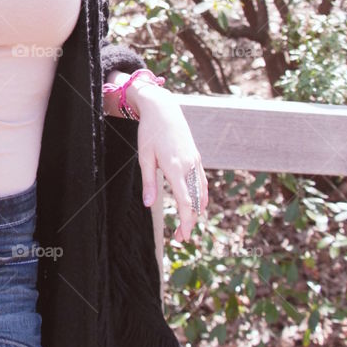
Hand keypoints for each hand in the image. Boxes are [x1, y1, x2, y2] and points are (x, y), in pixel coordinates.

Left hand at [133, 84, 208, 242]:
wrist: (164, 109)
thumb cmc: (150, 132)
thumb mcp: (144, 157)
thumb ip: (148, 182)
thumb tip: (148, 205)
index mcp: (175, 167)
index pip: (185, 202)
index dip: (185, 221)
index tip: (183, 236)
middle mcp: (189, 166)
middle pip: (195, 201)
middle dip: (190, 221)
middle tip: (181, 237)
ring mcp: (195, 161)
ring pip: (201, 192)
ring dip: (196, 211)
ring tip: (187, 224)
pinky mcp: (196, 157)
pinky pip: (202, 182)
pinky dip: (201, 196)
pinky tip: (198, 205)